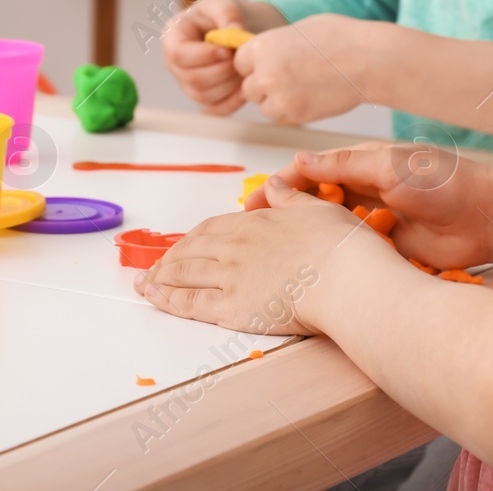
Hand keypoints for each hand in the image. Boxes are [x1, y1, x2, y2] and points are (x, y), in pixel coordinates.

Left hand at [134, 179, 391, 334]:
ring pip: (184, 274)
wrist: (347, 278)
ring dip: (160, 278)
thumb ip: (289, 198)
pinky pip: (190, 302)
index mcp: (255, 223)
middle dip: (170, 259)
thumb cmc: (341, 246)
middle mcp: (236, 247)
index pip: (214, 228)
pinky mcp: (232, 308)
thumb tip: (274, 185)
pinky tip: (153, 298)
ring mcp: (231, 277)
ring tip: (145, 284)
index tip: (184, 244)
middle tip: (155, 267)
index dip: (194, 238)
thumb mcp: (316, 208)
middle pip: (192, 250)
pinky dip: (167, 299)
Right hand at [163, 0, 249, 114]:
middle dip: (222, 71)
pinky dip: (232, 102)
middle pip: (191, 78)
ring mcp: (187, 83)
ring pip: (203, 96)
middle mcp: (175, 63)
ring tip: (245, 69)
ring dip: (229, 85)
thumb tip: (235, 31)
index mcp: (173, 37)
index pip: (179, 54)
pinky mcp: (203, 97)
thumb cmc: (222, 15)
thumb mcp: (223, 3)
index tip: (228, 50)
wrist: (235, 31)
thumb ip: (228, 13)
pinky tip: (245, 88)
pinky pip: (214, 109)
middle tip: (241, 60)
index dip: (204, 56)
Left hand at [235, 14, 372, 124]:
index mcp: (262, 47)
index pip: (240, 62)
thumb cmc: (339, 38)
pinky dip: (294, 110)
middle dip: (264, 85)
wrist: (368, 60)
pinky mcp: (296, 115)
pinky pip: (285, 117)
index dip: (254, 64)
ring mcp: (280, 98)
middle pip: (249, 87)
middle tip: (289, 77)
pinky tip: (313, 94)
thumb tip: (265, 54)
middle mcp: (265, 74)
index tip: (268, 64)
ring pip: (265, 106)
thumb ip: (276, 44)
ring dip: (277, 100)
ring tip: (303, 86)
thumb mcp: (299, 29)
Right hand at [244, 141, 492, 269]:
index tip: (252, 204)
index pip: (310, 174)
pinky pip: (352, 255)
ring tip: (275, 256)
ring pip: (329, 232)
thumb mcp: (389, 165)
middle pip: (313, 205)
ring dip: (304, 240)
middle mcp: (365, 194)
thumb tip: (299, 160)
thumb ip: (344, 164)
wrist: (490, 217)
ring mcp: (375, 225)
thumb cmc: (446, 181)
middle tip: (255, 234)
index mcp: (363, 167)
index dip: (279, 187)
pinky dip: (332, 260)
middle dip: (284, 216)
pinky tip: (314, 271)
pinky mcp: (388, 253)